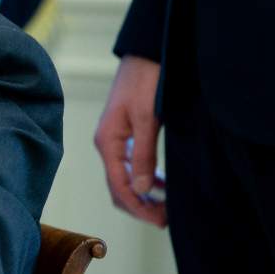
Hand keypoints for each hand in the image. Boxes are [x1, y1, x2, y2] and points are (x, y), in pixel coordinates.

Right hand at [94, 55, 166, 226]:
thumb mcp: (148, 118)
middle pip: (118, 186)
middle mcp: (107, 143)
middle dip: (140, 205)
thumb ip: (144, 155)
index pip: (118, 186)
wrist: (148, 53)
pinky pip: (130, 165)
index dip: (138, 207)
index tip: (160, 220)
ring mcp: (116, 139)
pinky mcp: (126, 133)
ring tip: (166, 204)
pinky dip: (144, 178)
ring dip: (143, 193)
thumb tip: (143, 189)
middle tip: (167, 218)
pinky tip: (161, 183)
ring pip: (124, 177)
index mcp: (107, 141)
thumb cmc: (147, 80)